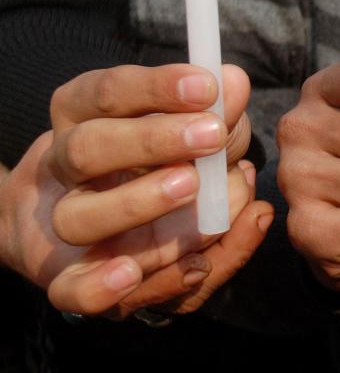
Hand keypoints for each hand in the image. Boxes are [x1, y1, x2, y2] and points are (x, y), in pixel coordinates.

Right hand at [0, 64, 269, 316]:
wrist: (101, 230)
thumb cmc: (166, 162)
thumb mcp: (194, 130)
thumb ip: (217, 114)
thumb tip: (235, 84)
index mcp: (87, 118)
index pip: (107, 93)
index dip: (154, 87)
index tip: (207, 87)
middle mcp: (68, 169)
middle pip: (87, 148)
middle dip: (151, 141)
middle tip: (212, 136)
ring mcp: (70, 226)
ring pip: (79, 218)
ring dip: (140, 204)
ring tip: (194, 190)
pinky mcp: (74, 282)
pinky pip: (76, 291)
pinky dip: (108, 285)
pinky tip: (156, 270)